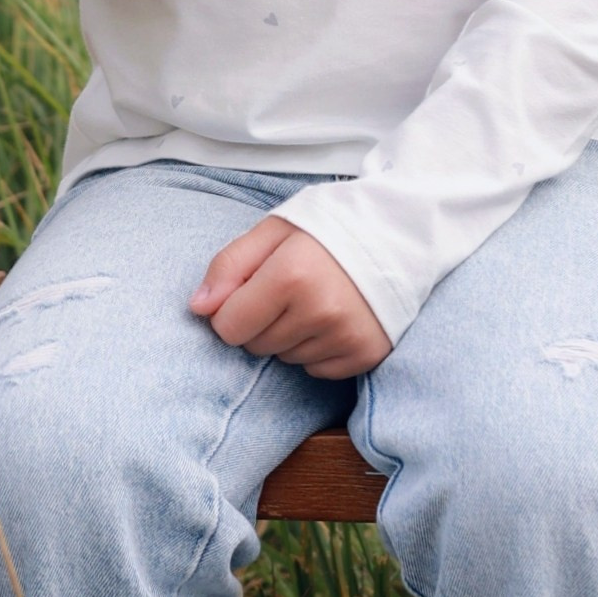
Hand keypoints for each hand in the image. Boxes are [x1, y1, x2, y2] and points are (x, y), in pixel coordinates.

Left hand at [190, 216, 391, 377]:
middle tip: (290, 288)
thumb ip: (230, 265)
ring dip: (290, 335)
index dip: (232, 308)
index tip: (251, 289)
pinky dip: (317, 348)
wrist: (400, 233)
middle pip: (255, 346)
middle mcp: (320, 311)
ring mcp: (345, 336)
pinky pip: (315, 369)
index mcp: (291, 274)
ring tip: (316, 298)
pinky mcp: (365, 354)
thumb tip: (198, 308)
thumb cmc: (330, 228)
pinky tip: (333, 317)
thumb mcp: (274, 230)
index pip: (228, 326)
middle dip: (261, 321)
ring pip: (285, 358)